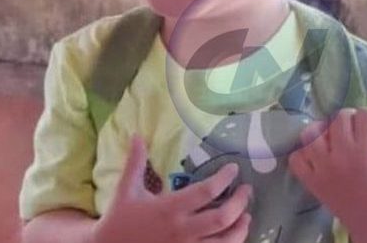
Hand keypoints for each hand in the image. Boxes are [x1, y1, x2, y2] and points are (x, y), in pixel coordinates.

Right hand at [91, 135, 252, 242]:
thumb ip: (136, 161)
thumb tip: (136, 134)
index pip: (205, 192)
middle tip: (247, 191)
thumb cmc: (119, 219)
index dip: (224, 179)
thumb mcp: (127, 189)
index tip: (234, 169)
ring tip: (246, 216)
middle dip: (240, 204)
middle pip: (222, 218)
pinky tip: (232, 237)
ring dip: (240, 229)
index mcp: (169, 208)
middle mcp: (181, 231)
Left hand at [287, 108, 366, 240]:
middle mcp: (344, 156)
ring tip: (330, 137)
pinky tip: (315, 155)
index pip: (362, 115)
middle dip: (346, 118)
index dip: (366, 116)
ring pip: (311, 134)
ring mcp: (325, 168)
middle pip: (337, 119)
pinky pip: (296, 159)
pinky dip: (302, 154)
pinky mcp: (312, 182)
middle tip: (351, 128)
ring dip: (320, 131)